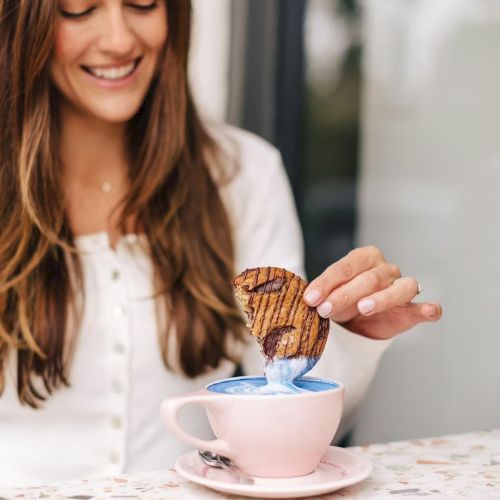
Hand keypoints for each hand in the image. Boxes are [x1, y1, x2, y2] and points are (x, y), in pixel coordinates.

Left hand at [303, 246, 441, 339]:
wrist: (354, 325)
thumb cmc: (339, 302)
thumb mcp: (326, 295)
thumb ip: (321, 294)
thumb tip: (308, 299)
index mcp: (364, 257)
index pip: (345, 267)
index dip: (326, 283)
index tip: (310, 299)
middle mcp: (385, 269)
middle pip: (368, 279)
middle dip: (344, 295)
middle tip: (324, 310)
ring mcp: (401, 287)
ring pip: (399, 288)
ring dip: (381, 298)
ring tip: (364, 308)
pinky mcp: (410, 310)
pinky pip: (422, 307)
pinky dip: (428, 309)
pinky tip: (429, 311)